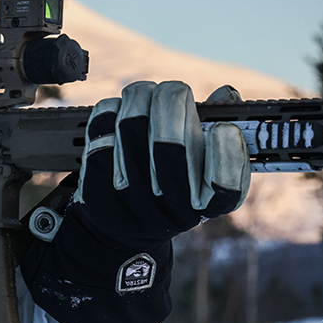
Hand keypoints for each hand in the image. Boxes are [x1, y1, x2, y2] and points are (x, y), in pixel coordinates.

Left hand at [21, 81, 249, 322]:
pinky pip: (102, 130)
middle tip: (173, 91)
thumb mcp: (199, 170)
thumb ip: (216, 130)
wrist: (118, 232)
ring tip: (144, 94)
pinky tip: (119, 111)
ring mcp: (130, 201)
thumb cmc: (169, 186)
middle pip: (171, 142)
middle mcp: (170, 210)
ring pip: (132, 125)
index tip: (221, 127)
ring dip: (140, 96)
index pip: (226, 183)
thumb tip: (226, 93)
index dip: (227, 148)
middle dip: (173, 99)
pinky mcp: (95, 188)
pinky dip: (111, 110)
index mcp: (205, 205)